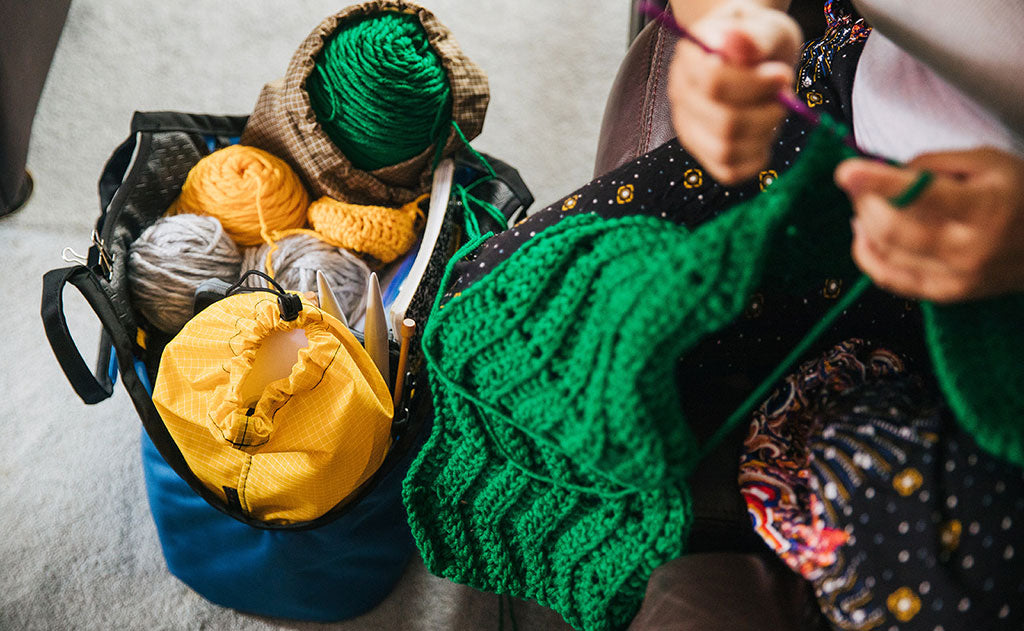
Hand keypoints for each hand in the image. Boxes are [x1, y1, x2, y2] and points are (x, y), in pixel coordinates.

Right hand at [667, 1, 801, 184]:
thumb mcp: (764, 27)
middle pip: (723, 123)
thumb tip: (734, 44)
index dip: (755, 84)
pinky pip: (729, 172)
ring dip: (763, 136)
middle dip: (767, 112)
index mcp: (690, 59)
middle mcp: (681, 96)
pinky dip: (755, 159)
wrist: (751, 55)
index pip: (714, 83)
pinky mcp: (704, 153)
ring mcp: (689, 128)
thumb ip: (753, 37)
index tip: (783, 75)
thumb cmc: (758, 41)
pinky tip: (764, 135)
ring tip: (774, 112)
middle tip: (784, 95)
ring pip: (725, 151)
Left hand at [835, 148, 1023, 302]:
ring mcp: (956, 278)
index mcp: (985, 208)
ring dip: (864, 223)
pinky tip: (863, 232)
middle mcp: (969, 249)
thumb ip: (934, 163)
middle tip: (860, 182)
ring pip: (885, 252)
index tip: (846, 171)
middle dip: (865, 200)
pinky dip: (867, 253)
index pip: (921, 195)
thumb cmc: (1022, 194)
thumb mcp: (989, 161)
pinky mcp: (945, 295)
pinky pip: (889, 278)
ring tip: (866, 203)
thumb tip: (885, 173)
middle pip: (892, 228)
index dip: (879, 183)